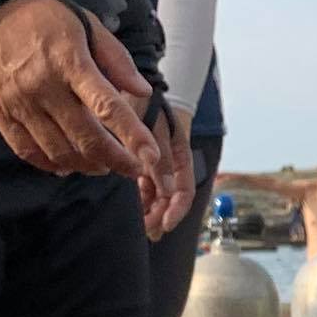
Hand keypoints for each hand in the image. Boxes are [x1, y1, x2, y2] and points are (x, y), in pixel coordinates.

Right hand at [0, 0, 161, 184]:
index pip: (107, 106)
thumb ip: (116, 59)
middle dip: (116, 161)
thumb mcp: (85, 24)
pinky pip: (28, 151)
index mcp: (70, 61)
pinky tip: (68, 165)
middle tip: (132, 168)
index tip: (151, 157)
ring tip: (103, 165)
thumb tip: (143, 92)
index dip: (132, 136)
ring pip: (59, 152)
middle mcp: (44, 86)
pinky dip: (52, 164)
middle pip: (86, 139)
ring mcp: (18, 102)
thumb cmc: (42, 15)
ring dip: (87, 166)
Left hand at [140, 105, 196, 239]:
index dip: (177, 211)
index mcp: (181, 157)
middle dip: (160, 216)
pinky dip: (139, 197)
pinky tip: (132, 206)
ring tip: (139, 225)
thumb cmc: (148, 103)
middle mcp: (171, 164)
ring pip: (156, 195)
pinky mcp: (141, 160)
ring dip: (150, 210)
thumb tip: (167, 191)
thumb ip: (161, 158)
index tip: (164, 226)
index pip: (185, 191)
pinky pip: (143, 185)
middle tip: (147, 232)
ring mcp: (156, 163)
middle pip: (170, 198)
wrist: (131, 84)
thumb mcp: (157, 129)